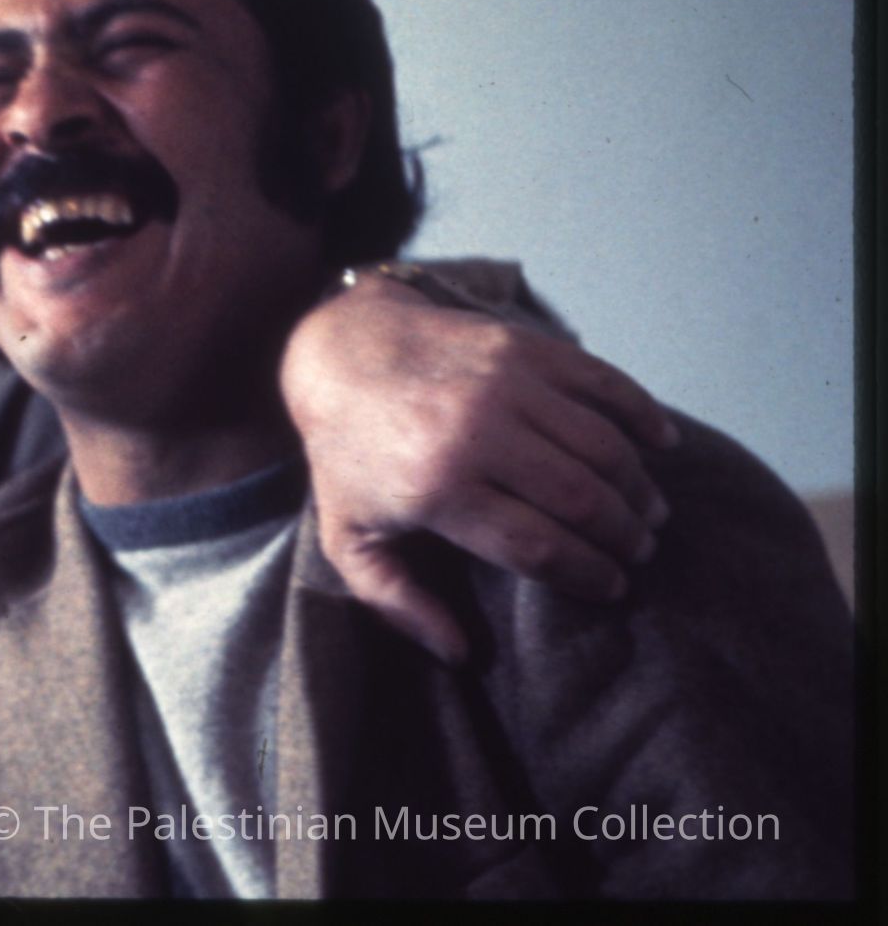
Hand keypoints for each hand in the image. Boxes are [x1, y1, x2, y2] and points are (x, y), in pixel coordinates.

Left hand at [282, 270, 678, 664]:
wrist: (339, 353)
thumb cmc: (350, 453)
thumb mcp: (348, 536)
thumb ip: (395, 601)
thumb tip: (457, 654)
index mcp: (437, 488)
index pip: (538, 546)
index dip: (586, 573)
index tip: (611, 587)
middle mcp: (476, 433)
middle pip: (581, 498)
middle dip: (622, 535)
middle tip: (637, 551)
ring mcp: (502, 383)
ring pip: (600, 445)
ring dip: (638, 485)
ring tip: (648, 512)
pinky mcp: (519, 346)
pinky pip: (601, 382)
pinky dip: (641, 413)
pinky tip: (660, 443)